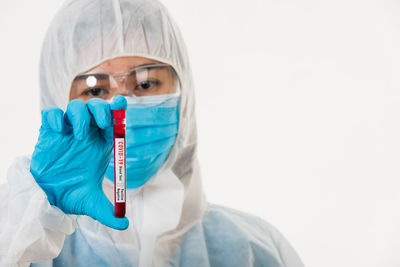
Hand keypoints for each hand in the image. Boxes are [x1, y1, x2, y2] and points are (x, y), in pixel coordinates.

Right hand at [30, 96, 128, 229]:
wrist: (45, 195)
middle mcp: (87, 134)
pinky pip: (51, 113)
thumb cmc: (71, 194)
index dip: (118, 110)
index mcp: (102, 144)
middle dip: (102, 110)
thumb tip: (124, 225)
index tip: (122, 104)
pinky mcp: (49, 132)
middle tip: (103, 124)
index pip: (113, 120)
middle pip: (97, 108)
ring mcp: (68, 131)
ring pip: (76, 107)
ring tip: (81, 136)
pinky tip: (58, 130)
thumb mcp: (91, 203)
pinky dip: (56, 117)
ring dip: (81, 116)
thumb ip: (108, 213)